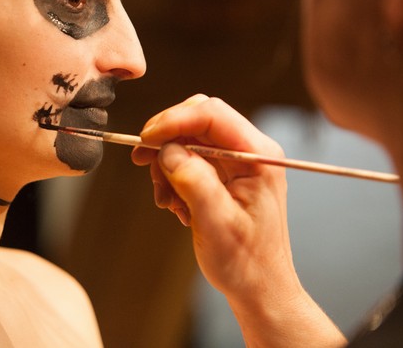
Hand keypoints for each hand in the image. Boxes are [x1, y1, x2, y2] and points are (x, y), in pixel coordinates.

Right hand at [131, 94, 295, 299]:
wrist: (259, 289)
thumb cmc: (247, 262)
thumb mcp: (217, 224)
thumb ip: (194, 182)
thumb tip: (168, 151)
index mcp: (258, 156)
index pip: (211, 114)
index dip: (174, 121)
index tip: (146, 140)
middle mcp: (249, 152)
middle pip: (198, 120)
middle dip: (166, 140)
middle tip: (143, 161)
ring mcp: (236, 162)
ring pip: (188, 138)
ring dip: (166, 163)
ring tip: (167, 198)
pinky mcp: (224, 174)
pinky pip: (188, 158)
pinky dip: (172, 176)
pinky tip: (175, 203)